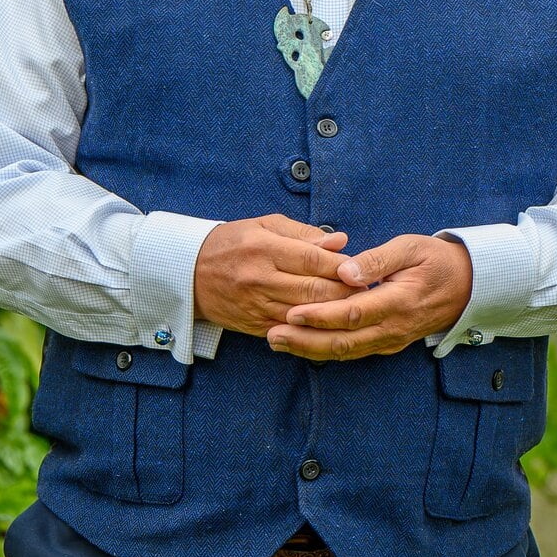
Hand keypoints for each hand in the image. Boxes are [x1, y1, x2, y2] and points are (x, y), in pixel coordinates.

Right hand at [192, 214, 357, 336]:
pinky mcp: (254, 325)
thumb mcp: (264, 225)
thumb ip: (304, 234)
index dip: (341, 265)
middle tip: (367, 292)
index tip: (362, 269)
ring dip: (334, 313)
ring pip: (306, 313)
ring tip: (356, 310)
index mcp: (264, 247)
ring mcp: (256, 305)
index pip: (312, 258)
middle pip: (314, 289)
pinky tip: (331, 325)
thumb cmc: (232, 242)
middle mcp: (260, 278)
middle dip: (345, 292)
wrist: (188, 273)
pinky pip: (291, 330)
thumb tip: (341, 241)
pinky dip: (313, 329)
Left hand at [267, 234, 471, 360]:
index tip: (292, 312)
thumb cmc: (436, 260)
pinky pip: (354, 352)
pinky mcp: (388, 344)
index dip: (321, 316)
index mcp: (400, 301)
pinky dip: (326, 351)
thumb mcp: (411, 246)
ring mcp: (392, 339)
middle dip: (305, 341)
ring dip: (310, 349)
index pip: (353, 313)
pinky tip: (303, 345)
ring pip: (346, 352)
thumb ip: (377, 259)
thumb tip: (346, 272)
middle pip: (344, 342)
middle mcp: (394, 327)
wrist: (468, 286)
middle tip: (272, 335)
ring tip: (278, 341)